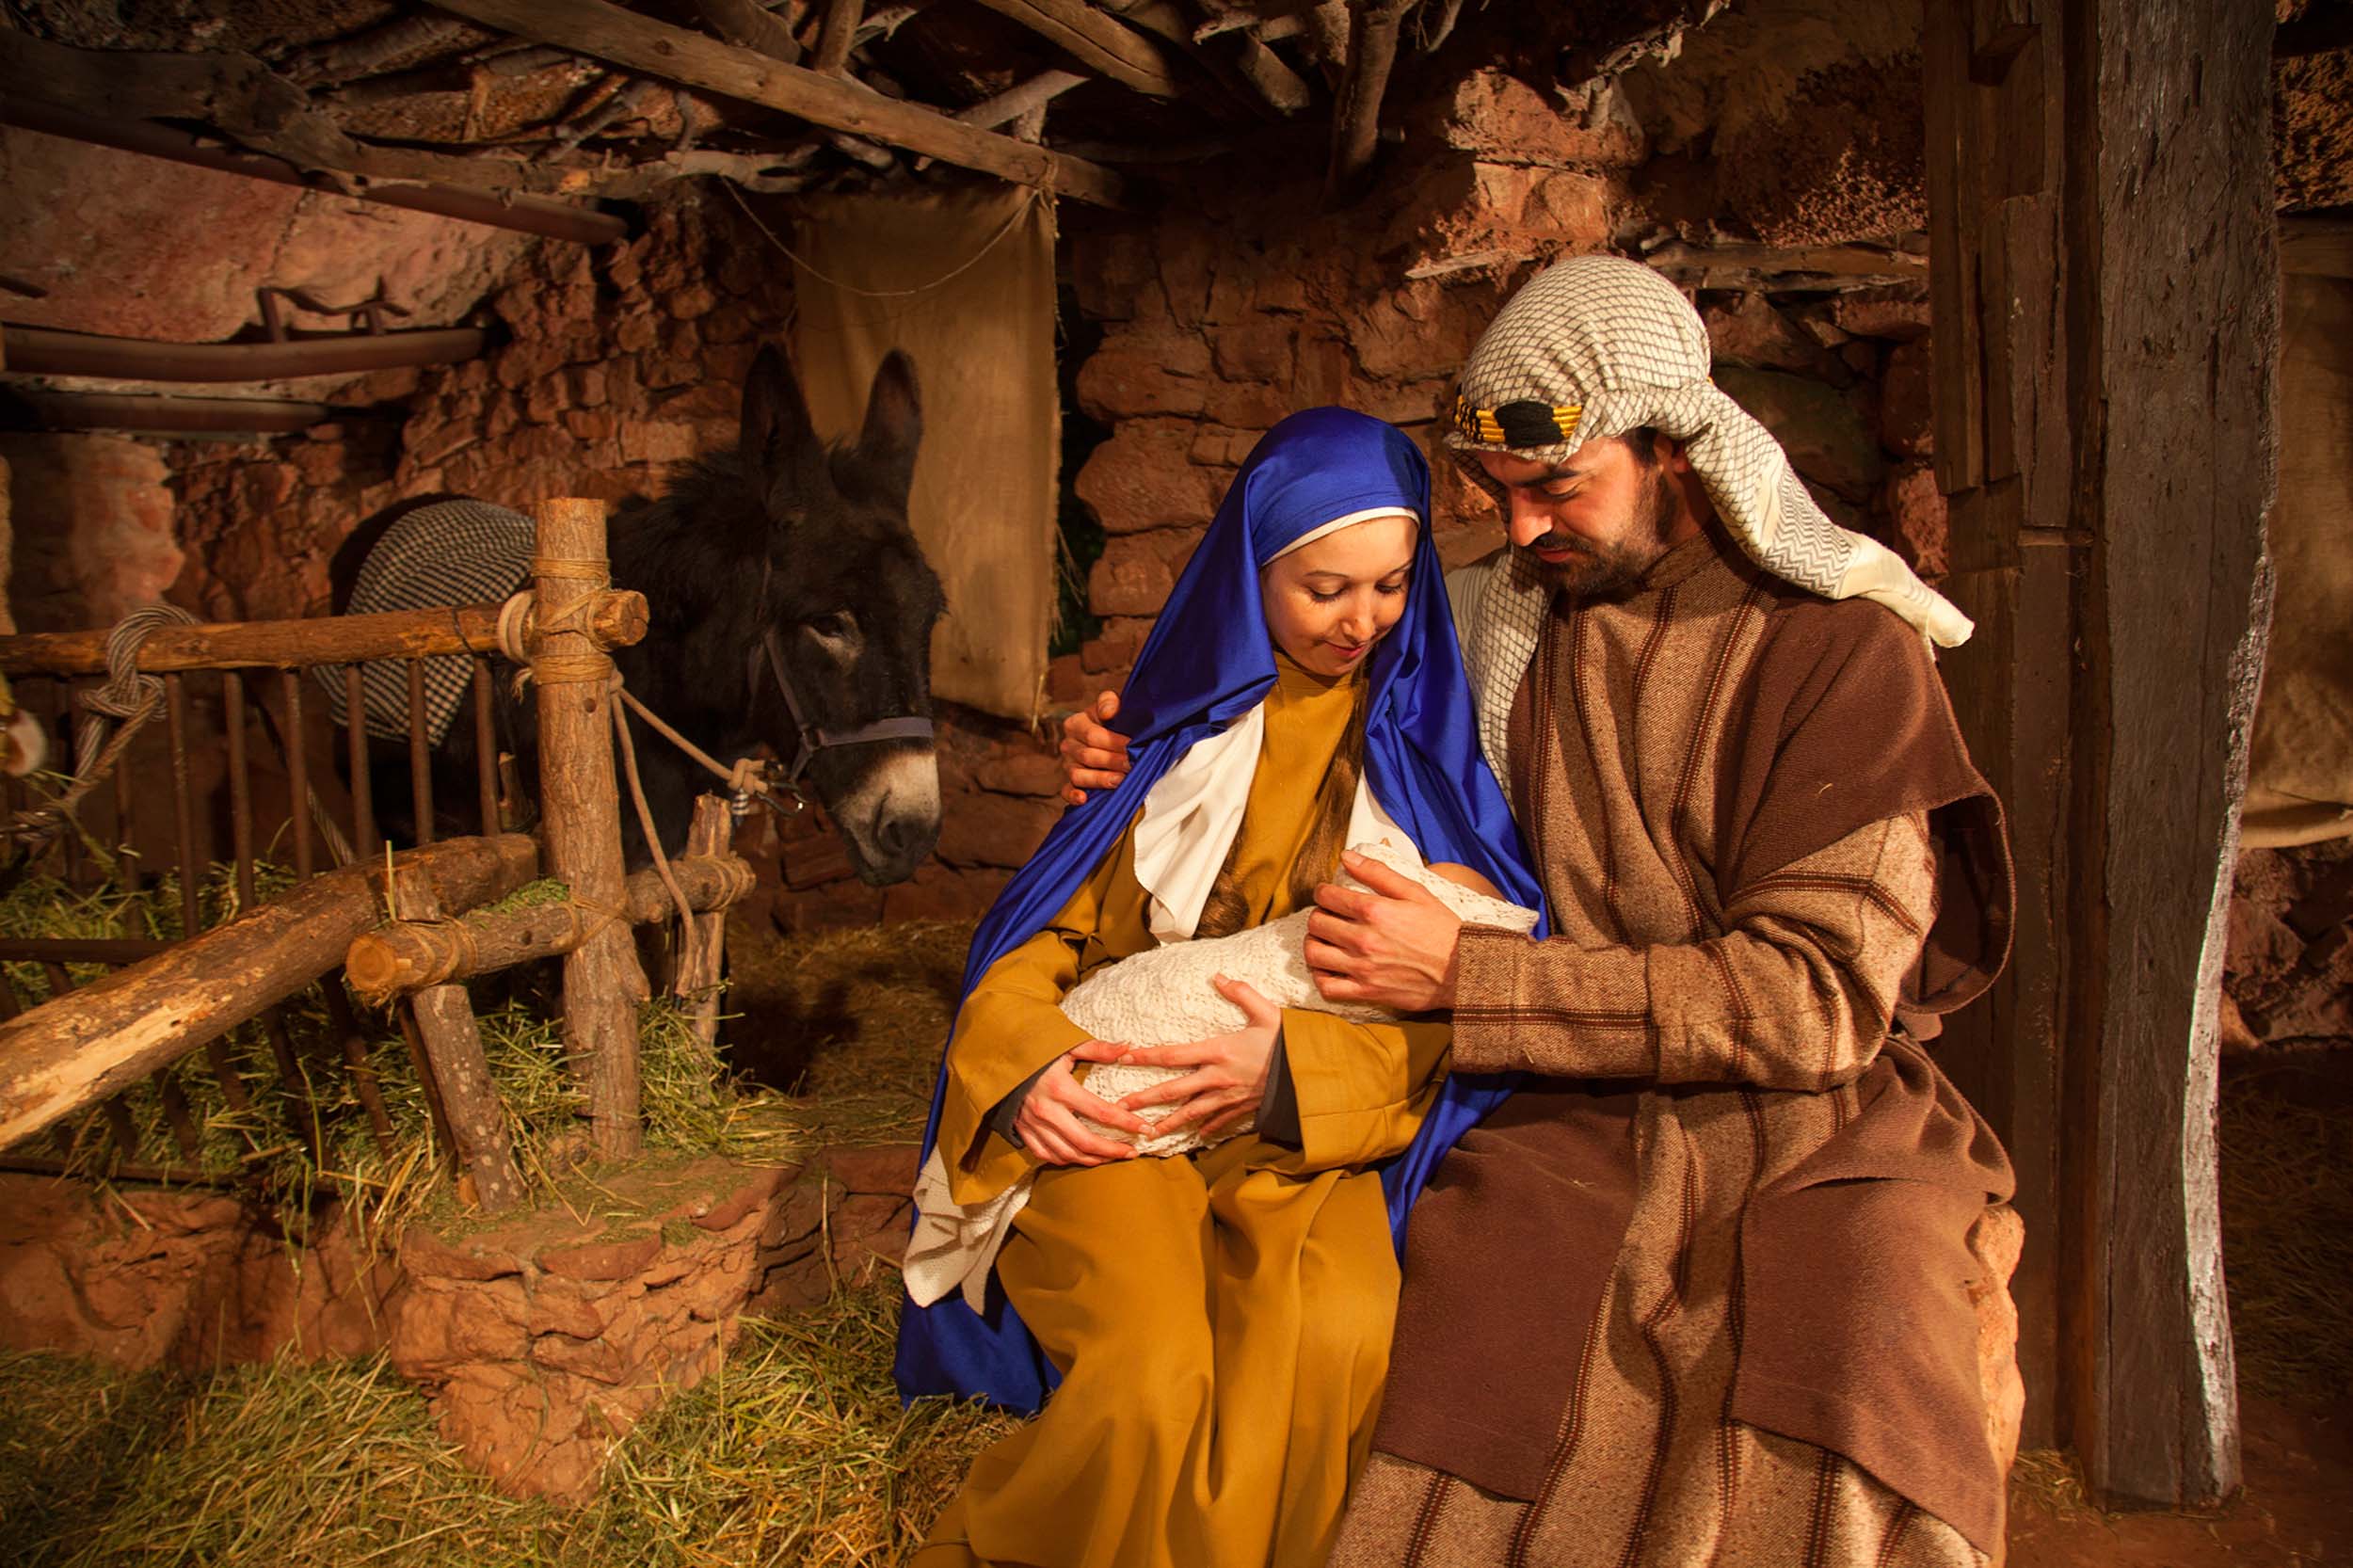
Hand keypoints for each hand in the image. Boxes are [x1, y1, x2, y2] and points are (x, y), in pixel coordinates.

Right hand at [1012, 1043, 1149, 1165]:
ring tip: (1112, 1157)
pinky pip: (1048, 1155)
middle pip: (1086, 1141)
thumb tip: (1128, 1047)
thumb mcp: (1066, 1046)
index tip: (1145, 1129)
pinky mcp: (1023, 1132)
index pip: (1101, 1112)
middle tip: (1132, 1152)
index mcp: (1060, 1088)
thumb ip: (1098, 1049)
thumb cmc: (1037, 1053)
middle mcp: (1046, 1111)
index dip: (1126, 1122)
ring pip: (1068, 1154)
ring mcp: (1033, 1125)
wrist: (999, 1061)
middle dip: (1112, 1150)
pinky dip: (1068, 1160)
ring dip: (1093, 1159)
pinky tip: (1083, 1157)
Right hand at [1059, 689, 1132, 805]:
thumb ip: (1109, 701)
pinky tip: (1084, 799)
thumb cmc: (1114, 719)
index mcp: (1075, 723)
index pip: (1093, 735)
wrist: (1114, 732)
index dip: (1114, 742)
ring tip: (1120, 781)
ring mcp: (1068, 765)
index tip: (1133, 746)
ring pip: (1078, 775)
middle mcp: (1068, 744)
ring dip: (1100, 779)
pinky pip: (1066, 791)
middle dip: (1113, 761)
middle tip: (1133, 765)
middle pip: (1088, 756)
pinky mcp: (1070, 782)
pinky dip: (1073, 796)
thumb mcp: (1112, 704)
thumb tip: (1108, 712)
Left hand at [1112, 976, 1280, 1140]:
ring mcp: (1230, 1097)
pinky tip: (1197, 1135)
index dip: (1147, 1056)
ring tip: (1147, 1132)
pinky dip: (1207, 1128)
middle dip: (1146, 1099)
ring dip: (1168, 1122)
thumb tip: (1219, 975)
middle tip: (1121, 1108)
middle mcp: (1218, 1078)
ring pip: (1191, 1112)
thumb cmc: (1289, 1042)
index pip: (1174, 1054)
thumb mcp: (1267, 1011)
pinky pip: (1220, 1121)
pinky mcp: (1244, 1108)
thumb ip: (1241, 993)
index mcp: (1218, 1051)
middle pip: (1174, 1090)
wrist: (1313, 1075)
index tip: (1124, 1057)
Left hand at [1304, 851, 1463, 1011]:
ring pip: (1314, 954)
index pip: (1328, 897)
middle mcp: (1364, 939)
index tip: (1326, 894)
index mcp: (1375, 911)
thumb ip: (1378, 872)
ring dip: (1313, 944)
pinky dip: (1321, 977)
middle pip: (1316, 924)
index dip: (1322, 892)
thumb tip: (1347, 856)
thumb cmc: (1442, 929)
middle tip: (1328, 916)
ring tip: (1324, 940)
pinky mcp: (1367, 991)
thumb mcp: (1415, 892)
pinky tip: (1329, 968)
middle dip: (1318, 916)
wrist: (1462, 970)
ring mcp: (1363, 968)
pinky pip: (1328, 987)